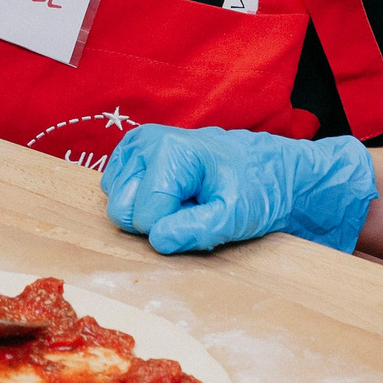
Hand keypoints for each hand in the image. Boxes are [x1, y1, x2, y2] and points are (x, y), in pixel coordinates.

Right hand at [100, 125, 375, 255]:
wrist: (267, 166)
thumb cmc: (254, 188)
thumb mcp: (235, 215)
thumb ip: (197, 230)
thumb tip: (157, 241)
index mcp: (170, 151)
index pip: (145, 218)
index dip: (172, 227)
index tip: (203, 212)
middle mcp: (145, 141)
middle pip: (123, 211)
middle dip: (156, 219)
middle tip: (192, 208)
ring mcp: (135, 145)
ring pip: (117, 203)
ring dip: (151, 210)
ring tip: (185, 199)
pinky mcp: (130, 153)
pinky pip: (115, 192)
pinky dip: (143, 200)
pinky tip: (171, 192)